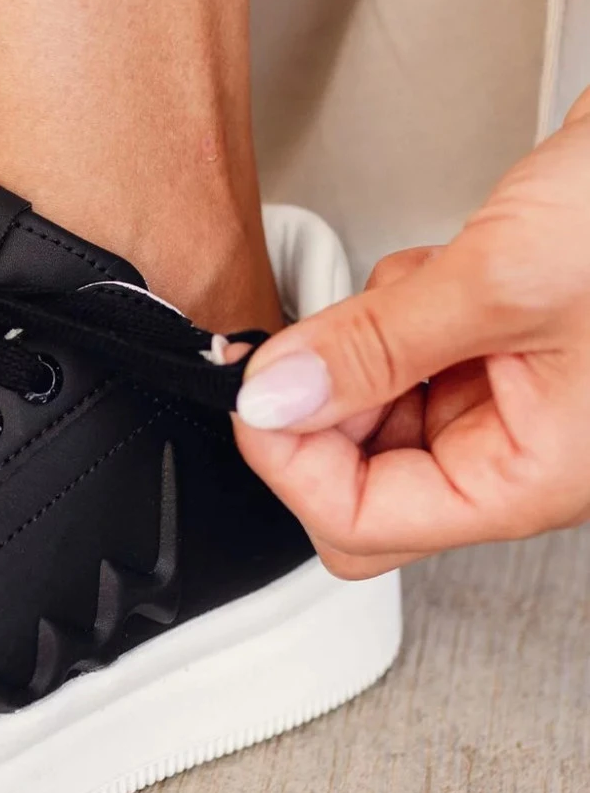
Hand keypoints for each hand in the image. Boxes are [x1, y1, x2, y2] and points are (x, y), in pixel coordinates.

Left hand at [233, 93, 589, 576]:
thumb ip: (373, 347)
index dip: (291, 463)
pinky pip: (408, 356)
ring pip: (376, 414)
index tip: (258, 393)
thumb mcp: (502, 279)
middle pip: (361, 481)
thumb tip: (274, 399)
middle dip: (326, 406)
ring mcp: (515, 401)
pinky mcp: (506, 344)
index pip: (362, 524)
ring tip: (417, 285)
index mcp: (535, 478)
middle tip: (313, 336)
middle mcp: (524, 454)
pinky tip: (440, 268)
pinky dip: (396, 310)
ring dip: (362, 348)